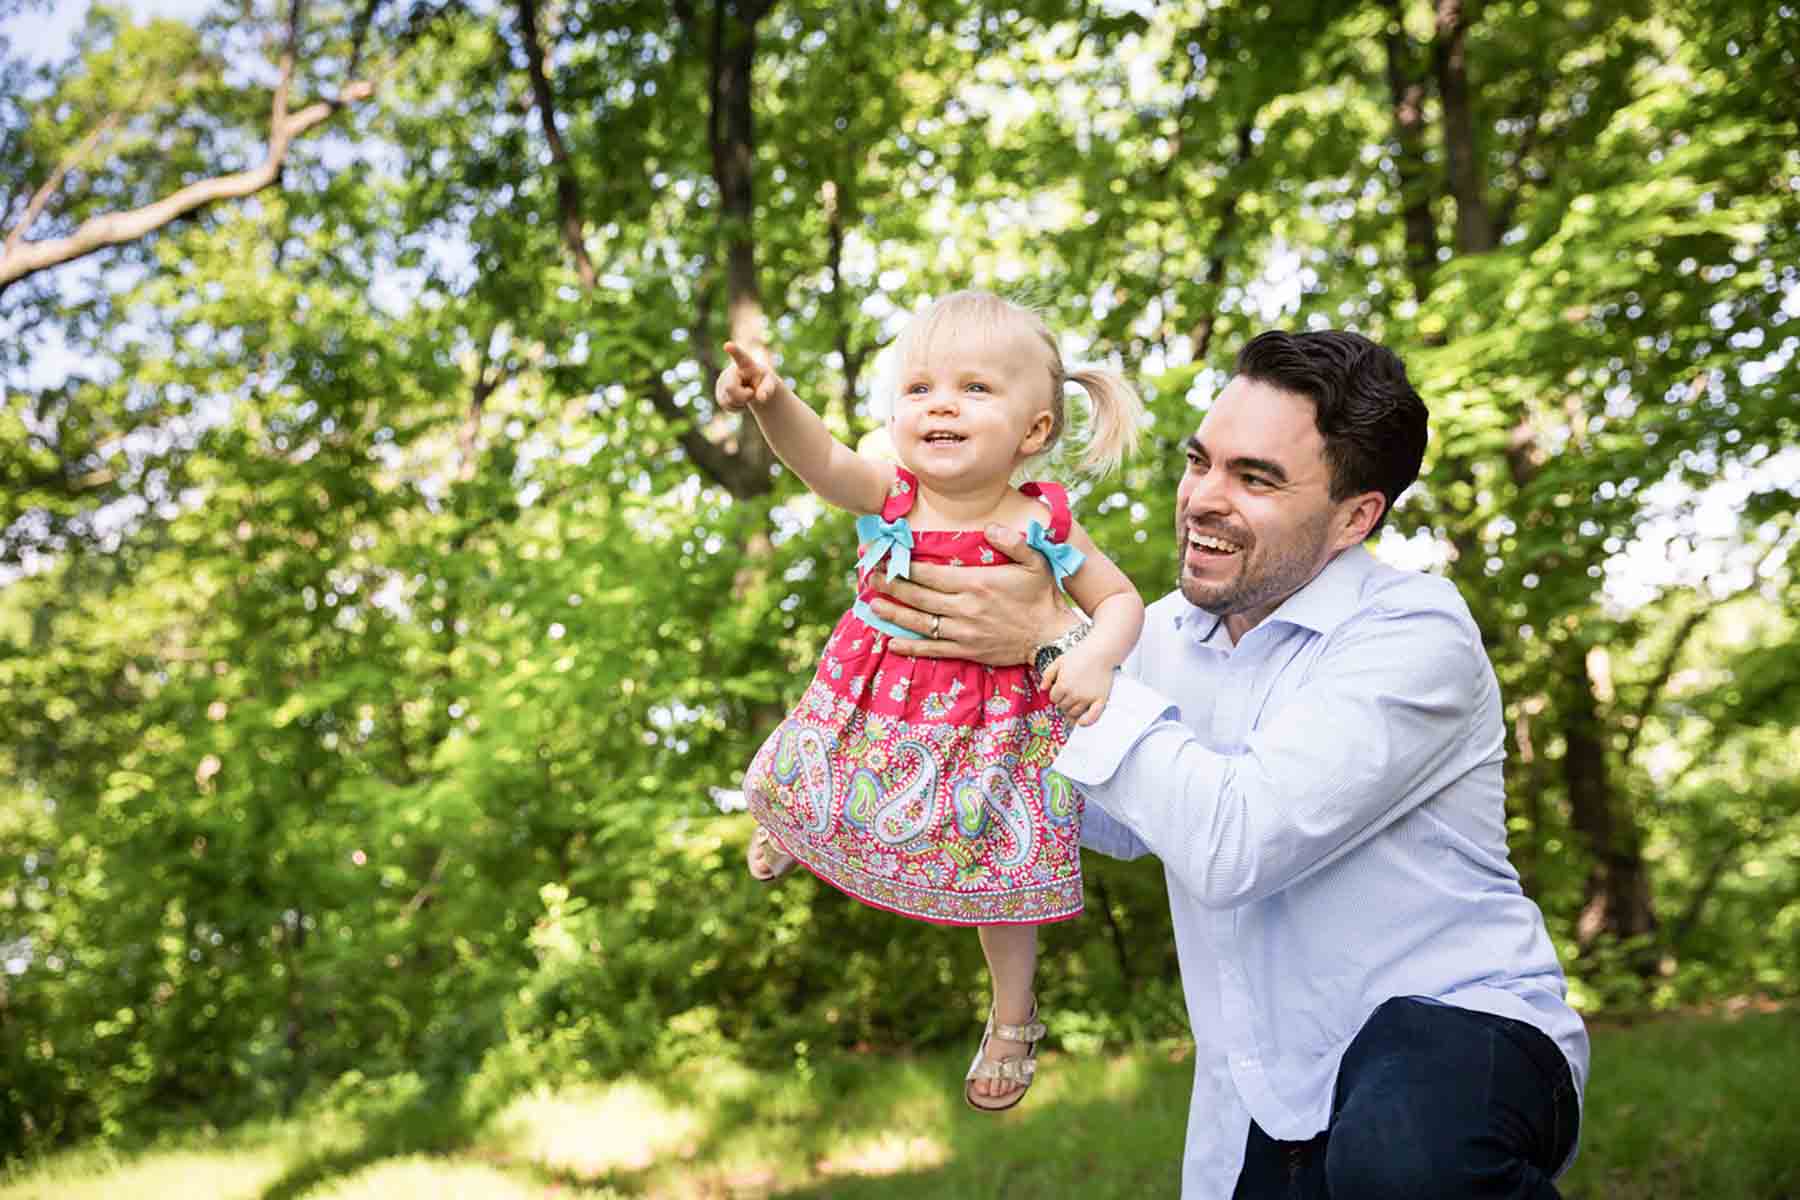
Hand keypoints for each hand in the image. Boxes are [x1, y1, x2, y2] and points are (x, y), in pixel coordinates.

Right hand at [715, 341, 781, 411]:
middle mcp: (730, 370)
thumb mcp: (770, 384)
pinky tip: (740, 400)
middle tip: (751, 392)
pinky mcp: (719, 393)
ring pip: (728, 399)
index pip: (740, 357)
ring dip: (741, 402)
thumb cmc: (763, 381)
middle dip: (743, 396)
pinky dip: (736, 407)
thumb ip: (768, 389)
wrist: (755, 388)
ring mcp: (722, 382)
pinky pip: (726, 405)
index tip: (728, 345)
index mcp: (746, 364)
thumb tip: (761, 398)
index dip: (734, 351)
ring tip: (746, 393)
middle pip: (731, 388)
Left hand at [864, 523, 1077, 666]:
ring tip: (873, 606)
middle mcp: (965, 608)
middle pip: (919, 597)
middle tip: (872, 579)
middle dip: (892, 587)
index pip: (930, 574)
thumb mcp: (1035, 560)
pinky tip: (892, 643)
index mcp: (976, 583)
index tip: (888, 559)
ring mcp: (963, 632)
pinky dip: (911, 647)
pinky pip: (933, 649)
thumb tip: (989, 527)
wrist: (1052, 635)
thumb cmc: (1042, 595)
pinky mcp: (967, 650)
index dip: (905, 567)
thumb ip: (1012, 541)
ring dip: (894, 615)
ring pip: (920, 623)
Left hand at [1040, 643, 1112, 726]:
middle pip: (1063, 707)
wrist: (1100, 651)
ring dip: (1072, 709)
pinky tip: (1081, 722)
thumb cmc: (1079, 655)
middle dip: (1063, 701)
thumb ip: (1047, 675)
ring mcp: (1087, 698)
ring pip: (1074, 713)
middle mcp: (1074, 694)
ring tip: (1075, 700)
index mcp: (1062, 685)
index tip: (1060, 689)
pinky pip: (1092, 717)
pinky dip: (1086, 721)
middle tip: (1069, 692)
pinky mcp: (1100, 700)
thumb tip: (1042, 689)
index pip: (1053, 699)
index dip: (1056, 694)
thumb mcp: (1058, 661)